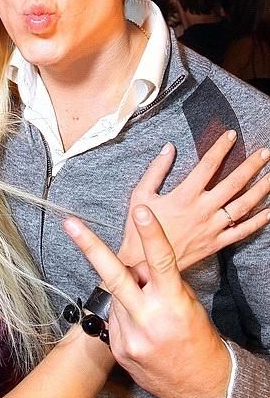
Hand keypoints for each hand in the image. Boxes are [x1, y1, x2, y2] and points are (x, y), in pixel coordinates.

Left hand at [64, 208, 230, 397]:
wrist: (203, 388)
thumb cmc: (199, 338)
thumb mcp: (188, 304)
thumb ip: (159, 283)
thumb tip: (135, 269)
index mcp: (173, 304)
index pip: (160, 262)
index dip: (150, 234)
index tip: (140, 210)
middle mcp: (148, 320)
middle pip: (115, 277)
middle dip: (90, 247)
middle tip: (70, 223)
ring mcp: (130, 338)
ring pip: (117, 296)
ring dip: (128, 294)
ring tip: (150, 311)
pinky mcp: (119, 350)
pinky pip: (115, 317)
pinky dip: (126, 314)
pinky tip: (143, 328)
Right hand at [119, 130, 268, 269]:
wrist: (145, 263)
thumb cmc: (140, 228)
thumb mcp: (141, 194)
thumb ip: (156, 169)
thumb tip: (169, 148)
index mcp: (184, 195)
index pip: (208, 165)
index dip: (221, 147)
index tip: (232, 135)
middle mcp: (203, 210)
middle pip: (233, 183)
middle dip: (251, 166)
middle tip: (265, 153)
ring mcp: (212, 228)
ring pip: (243, 206)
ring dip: (260, 189)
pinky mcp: (216, 243)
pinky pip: (242, 231)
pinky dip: (258, 221)